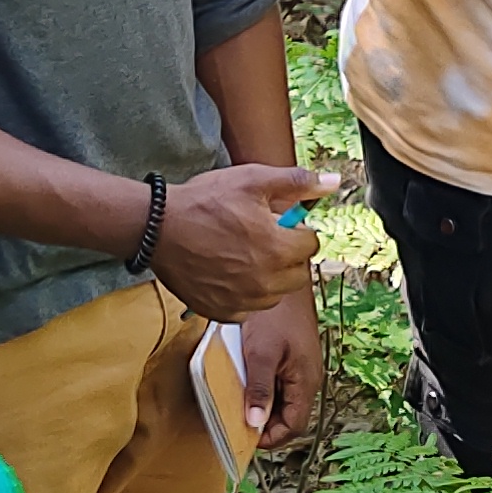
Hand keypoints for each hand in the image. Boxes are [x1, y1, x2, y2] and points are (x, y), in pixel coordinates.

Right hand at [147, 164, 336, 318]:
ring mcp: (243, 301)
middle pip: (298, 273)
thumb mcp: (252, 180)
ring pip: (275, 294)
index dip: (297, 230)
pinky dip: (245, 295)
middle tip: (262, 239)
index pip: (311, 244)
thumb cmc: (204, 202)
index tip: (278, 223)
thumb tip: (334, 182)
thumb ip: (297, 182)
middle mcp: (265, 281)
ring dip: (268, 277)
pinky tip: (228, 274)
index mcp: (279, 249)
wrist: (157, 227)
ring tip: (243, 255)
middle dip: (288, 255)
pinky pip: (249, 309)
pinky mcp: (222, 312)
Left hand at [236, 292, 324, 445]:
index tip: (245, 440)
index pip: (293, 426)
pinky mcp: (290, 355)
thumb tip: (255, 422)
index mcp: (305, 381)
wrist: (283, 277)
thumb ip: (259, 389)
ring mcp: (299, 366)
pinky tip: (244, 379)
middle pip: (288, 415)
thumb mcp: (261, 354)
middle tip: (236, 422)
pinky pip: (277, 381)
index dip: (270, 438)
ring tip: (238, 402)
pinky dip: (261, 387)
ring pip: (282, 399)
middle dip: (264, 423)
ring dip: (261, 404)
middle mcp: (306, 377)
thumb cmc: (276, 313)